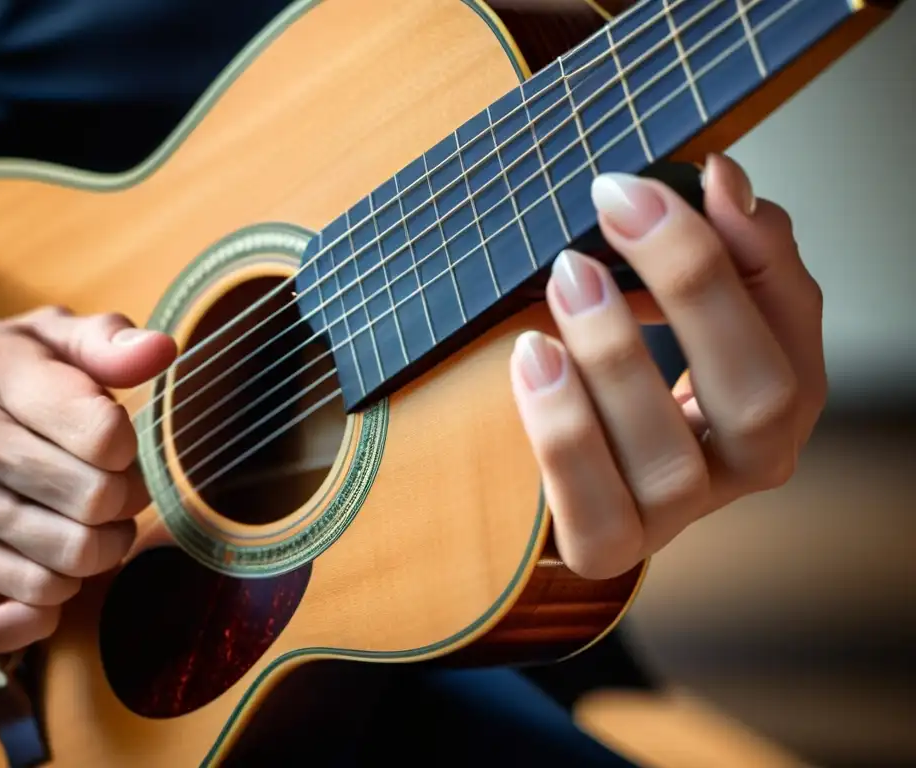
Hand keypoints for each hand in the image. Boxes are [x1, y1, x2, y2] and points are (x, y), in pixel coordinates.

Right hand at [0, 308, 175, 651]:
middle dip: (125, 502)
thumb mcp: (47, 339)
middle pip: (94, 504)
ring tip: (88, 525)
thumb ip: (109, 342)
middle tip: (114, 490)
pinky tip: (52, 577)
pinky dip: (42, 613)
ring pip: (63, 570)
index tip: (116, 442)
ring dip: (98, 555)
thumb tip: (162, 351)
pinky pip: (0, 624)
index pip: (105, 435)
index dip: (131, 446)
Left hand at [511, 154, 826, 578]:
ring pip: (669, 464)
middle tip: (618, 207)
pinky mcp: (609, 545)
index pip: (794, 324)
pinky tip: (532, 354)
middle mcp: (743, 465)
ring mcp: (677, 516)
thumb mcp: (683, 297)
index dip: (749, 247)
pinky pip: (594, 514)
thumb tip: (722, 180)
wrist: (569, 454)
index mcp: (780, 396)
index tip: (691, 173)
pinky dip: (563, 434)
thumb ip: (720, 245)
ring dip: (618, 361)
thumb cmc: (629, 364)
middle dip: (692, 290)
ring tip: (569, 278)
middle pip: (757, 400)